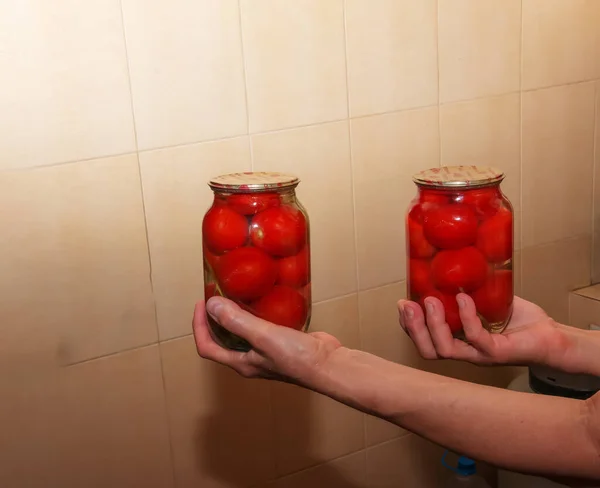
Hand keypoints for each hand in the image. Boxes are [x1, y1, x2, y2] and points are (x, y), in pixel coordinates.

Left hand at [192, 297, 342, 384]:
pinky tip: (263, 299)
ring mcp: (266, 351)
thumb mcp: (262, 336)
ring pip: (242, 332)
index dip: (199, 326)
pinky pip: (262, 326)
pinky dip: (257, 312)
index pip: (207, 347)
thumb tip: (211, 305)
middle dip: (215, 318)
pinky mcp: (281, 342)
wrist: (329, 364)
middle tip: (216, 295)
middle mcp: (250, 359)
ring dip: (235, 314)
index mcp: (241, 362)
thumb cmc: (296, 357)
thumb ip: (236, 321)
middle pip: (222, 339)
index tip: (202, 303)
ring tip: (236, 293)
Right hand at [398, 293, 571, 366]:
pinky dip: (466, 317)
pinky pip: (475, 338)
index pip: (424, 340)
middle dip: (413, 328)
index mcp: (457, 341)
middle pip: (427, 351)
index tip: (402, 303)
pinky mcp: (497, 353)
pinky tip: (464, 299)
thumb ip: (466, 289)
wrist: (549, 335)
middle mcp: (464, 351)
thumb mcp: (485, 300)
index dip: (408, 325)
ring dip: (433, 325)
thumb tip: (448, 261)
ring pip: (445, 351)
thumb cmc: (517, 320)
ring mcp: (479, 355)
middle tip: (407, 304)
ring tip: (430, 301)